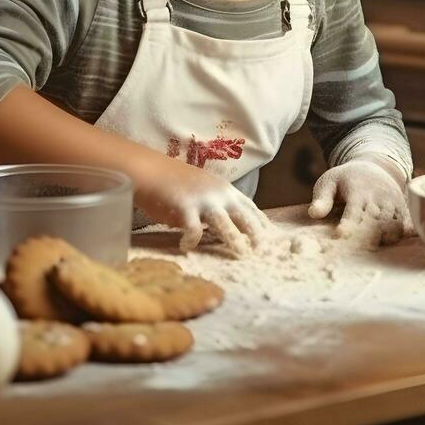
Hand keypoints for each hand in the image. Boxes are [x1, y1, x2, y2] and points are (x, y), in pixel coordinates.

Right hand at [135, 158, 270, 254]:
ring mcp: (203, 201)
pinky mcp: (184, 208)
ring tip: (241, 254)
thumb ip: (218, 206)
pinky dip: (191, 241)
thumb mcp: (205, 191)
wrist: (151, 170)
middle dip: (256, 234)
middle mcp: (219, 194)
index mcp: (226, 190)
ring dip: (234, 240)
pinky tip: (186, 247)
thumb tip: (231, 227)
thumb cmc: (176, 182)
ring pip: (225, 224)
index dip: (262, 223)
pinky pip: (192, 230)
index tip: (272, 237)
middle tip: (263, 251)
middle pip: (244, 217)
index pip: (251, 208)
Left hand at [308, 157, 411, 246]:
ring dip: (387, 237)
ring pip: (393, 223)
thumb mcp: (329, 182)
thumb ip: (322, 199)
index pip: (353, 209)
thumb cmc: (346, 179)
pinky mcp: (402, 209)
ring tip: (378, 249)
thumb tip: (313, 214)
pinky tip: (400, 244)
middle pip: (375, 219)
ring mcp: (392, 203)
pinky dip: (404, 234)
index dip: (348, 223)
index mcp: (357, 190)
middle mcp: (377, 197)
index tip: (341, 235)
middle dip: (370, 235)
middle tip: (363, 250)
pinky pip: (406, 223)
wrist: (375, 166)